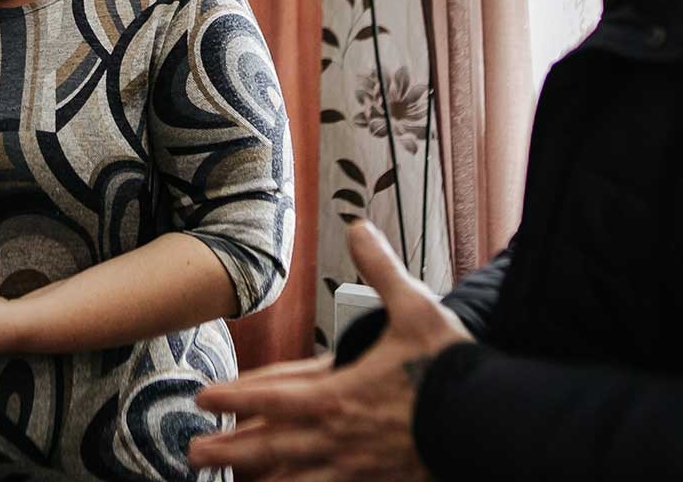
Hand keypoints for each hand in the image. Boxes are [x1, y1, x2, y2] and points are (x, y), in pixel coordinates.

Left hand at [188, 220, 471, 480]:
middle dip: (229, 449)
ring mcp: (353, 467)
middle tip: (193, 454)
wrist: (489, 422)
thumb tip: (357, 226)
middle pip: (268, 445)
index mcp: (337, 392)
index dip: (233, 396)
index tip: (203, 398)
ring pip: (292, 478)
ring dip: (256, 479)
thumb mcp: (415, 308)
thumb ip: (380, 270)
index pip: (270, 395)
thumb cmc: (448, 369)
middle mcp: (336, 435)